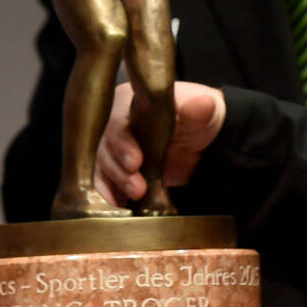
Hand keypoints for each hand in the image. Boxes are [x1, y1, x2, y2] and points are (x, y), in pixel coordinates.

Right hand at [93, 81, 226, 205]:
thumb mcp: (203, 113)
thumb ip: (199, 110)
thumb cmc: (197, 119)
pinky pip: (103, 181)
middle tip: (137, 187)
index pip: (119, 121)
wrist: (200, 142)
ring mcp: (113, 147)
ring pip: (103, 165)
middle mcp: (116, 123)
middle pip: (106, 147)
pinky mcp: (115, 169)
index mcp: (132, 102)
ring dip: (117, 182)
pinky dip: (109, 193)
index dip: (124, 143)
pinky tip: (118, 204)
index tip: (136, 162)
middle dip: (120, 169)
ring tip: (136, 194)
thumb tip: (204, 103)